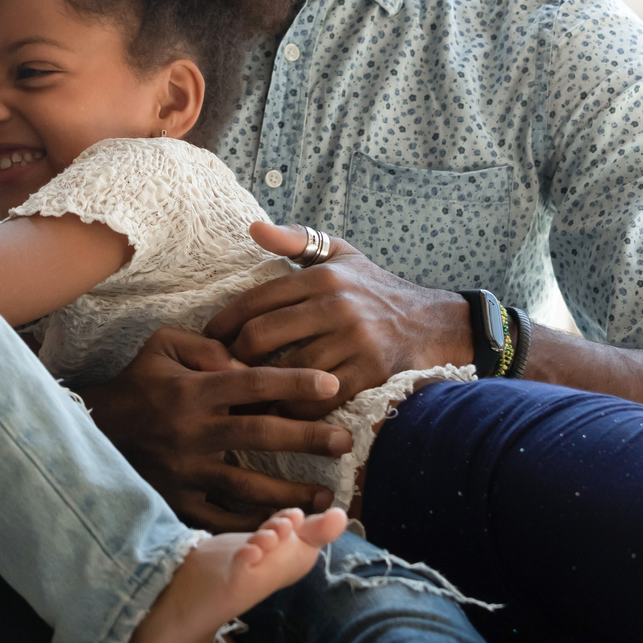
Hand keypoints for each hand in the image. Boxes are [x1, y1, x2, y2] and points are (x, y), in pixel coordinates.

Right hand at [78, 326, 351, 531]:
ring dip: (292, 492)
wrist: (95, 430)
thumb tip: (244, 361)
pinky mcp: (178, 501)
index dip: (294, 382)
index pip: (252, 383)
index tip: (332, 386)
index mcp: (192, 391)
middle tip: (345, 441)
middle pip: (261, 434)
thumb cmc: (138, 384)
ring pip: (249, 485)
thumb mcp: (162, 346)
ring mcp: (186, 471)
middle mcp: (193, 432)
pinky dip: (255, 526)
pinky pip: (222, 519)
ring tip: (327, 496)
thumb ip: (205, 345)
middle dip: (308, 437)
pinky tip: (285, 526)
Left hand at [203, 222, 471, 413]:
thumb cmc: (375, 288)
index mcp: (321, 277)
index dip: (222, 324)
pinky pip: (319, 398)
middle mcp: (335, 305)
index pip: (255, 300)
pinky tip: (279, 415)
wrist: (436, 323)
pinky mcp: (370, 371)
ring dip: (259, 390)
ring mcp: (354, 339)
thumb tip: (253, 227)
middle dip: (234, 358)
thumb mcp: (340, 254)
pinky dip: (295, 410)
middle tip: (220, 373)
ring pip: (288, 371)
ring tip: (238, 399)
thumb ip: (295, 241)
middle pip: (261, 336)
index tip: (207, 341)